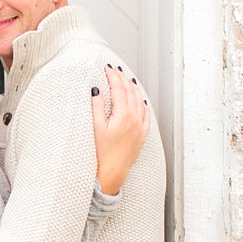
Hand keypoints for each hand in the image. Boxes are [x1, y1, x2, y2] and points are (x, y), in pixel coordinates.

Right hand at [92, 64, 149, 194]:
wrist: (111, 173)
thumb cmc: (101, 154)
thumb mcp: (95, 128)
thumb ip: (96, 107)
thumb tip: (96, 90)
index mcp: (123, 115)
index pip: (119, 89)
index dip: (112, 76)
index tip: (107, 68)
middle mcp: (135, 118)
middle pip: (130, 92)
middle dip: (122, 79)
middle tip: (115, 70)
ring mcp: (140, 126)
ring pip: (140, 100)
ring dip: (133, 88)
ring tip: (127, 80)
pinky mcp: (142, 135)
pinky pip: (146, 114)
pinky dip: (143, 103)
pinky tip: (140, 100)